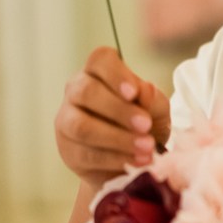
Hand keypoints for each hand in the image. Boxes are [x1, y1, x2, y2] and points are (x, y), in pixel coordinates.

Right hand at [54, 46, 170, 188]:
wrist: (132, 162)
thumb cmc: (143, 125)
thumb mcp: (156, 111)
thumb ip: (152, 99)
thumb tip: (145, 90)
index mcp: (98, 72)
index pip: (100, 60)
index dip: (115, 74)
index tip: (134, 92)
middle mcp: (76, 91)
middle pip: (86, 91)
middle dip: (118, 110)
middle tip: (146, 125)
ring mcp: (66, 120)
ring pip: (82, 126)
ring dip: (117, 138)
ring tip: (146, 148)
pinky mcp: (68, 150)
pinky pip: (86, 154)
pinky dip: (115, 159)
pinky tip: (136, 161)